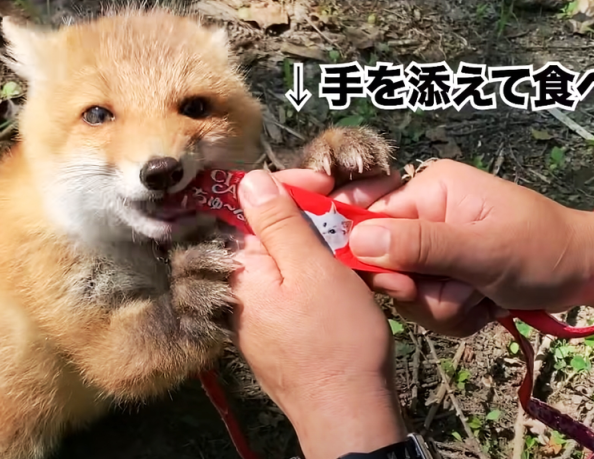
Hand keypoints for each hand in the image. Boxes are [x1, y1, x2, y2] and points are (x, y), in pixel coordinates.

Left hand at [230, 169, 405, 458]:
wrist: (347, 413)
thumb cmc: (336, 343)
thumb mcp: (314, 270)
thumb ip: (280, 223)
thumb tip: (250, 181)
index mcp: (240, 269)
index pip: (248, 205)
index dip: (288, 187)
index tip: (325, 186)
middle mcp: (239, 288)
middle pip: (267, 230)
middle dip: (309, 217)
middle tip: (348, 217)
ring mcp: (255, 311)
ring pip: (285, 257)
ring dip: (320, 246)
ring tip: (354, 250)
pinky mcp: (274, 328)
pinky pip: (292, 285)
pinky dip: (319, 274)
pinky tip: (347, 279)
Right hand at [335, 159, 593, 336]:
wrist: (592, 272)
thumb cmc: (544, 251)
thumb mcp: (484, 250)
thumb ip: (420, 246)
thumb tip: (356, 241)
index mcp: (429, 189)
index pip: (367, 221)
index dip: (374, 260)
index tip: (405, 287)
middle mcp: (425, 213)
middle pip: (383, 264)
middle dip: (421, 292)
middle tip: (462, 296)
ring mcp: (435, 245)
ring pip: (406, 290)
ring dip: (442, 307)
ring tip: (481, 300)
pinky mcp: (446, 271)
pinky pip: (426, 303)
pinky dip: (454, 314)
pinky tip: (484, 307)